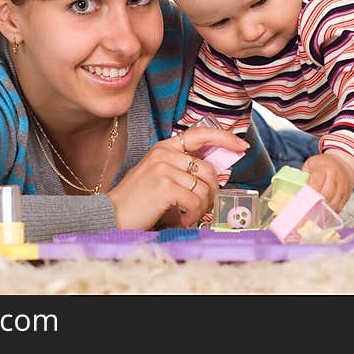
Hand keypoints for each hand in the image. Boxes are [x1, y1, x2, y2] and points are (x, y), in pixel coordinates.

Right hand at [106, 126, 247, 229]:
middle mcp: (164, 153)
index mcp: (164, 147)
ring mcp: (163, 168)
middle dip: (212, 192)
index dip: (224, 138)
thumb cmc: (139, 200)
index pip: (200, 134)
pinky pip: (195, 201)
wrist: (112, 215)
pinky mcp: (164, 186)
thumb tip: (216, 174)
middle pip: (208, 169)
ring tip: (189, 215)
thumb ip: (184, 169)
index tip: (241, 146)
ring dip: (202, 207)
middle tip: (203, 207)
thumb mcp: (161, 176)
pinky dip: (193, 215)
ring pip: (204, 188)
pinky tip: (182, 220)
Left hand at [301, 153, 353, 212]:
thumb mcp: (310, 165)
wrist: (342, 164)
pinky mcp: (347, 195)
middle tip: (307, 209)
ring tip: (314, 213)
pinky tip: (323, 213)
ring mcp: (343, 187)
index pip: (316, 183)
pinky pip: (339, 207)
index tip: (302, 201)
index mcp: (324, 168)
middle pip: (326, 195)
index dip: (309, 193)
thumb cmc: (323, 165)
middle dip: (316, 203)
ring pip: (334, 203)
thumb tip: (296, 191)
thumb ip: (303, 176)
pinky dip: (330, 212)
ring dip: (324, 210)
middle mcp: (336, 177)